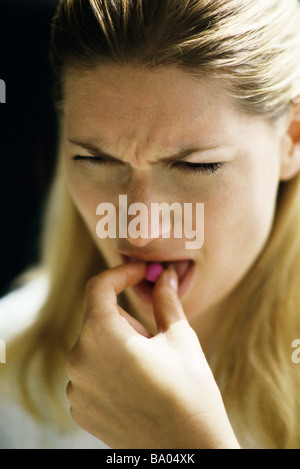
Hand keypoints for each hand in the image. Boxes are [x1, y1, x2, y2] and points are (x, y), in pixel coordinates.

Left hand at [66, 262, 239, 448]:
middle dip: (126, 319)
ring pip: (95, 346)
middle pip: (99, 318)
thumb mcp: (180, 338)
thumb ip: (165, 299)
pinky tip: (137, 388)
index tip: (141, 273)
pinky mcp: (80, 408)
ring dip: (118, 345)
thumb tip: (166, 274)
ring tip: (150, 369)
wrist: (188, 454)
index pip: (99, 287)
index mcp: (100, 335)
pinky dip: (110, 370)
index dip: (122, 274)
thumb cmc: (189, 393)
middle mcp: (78, 360)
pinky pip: (91, 373)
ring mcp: (76, 388)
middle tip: (156, 337)